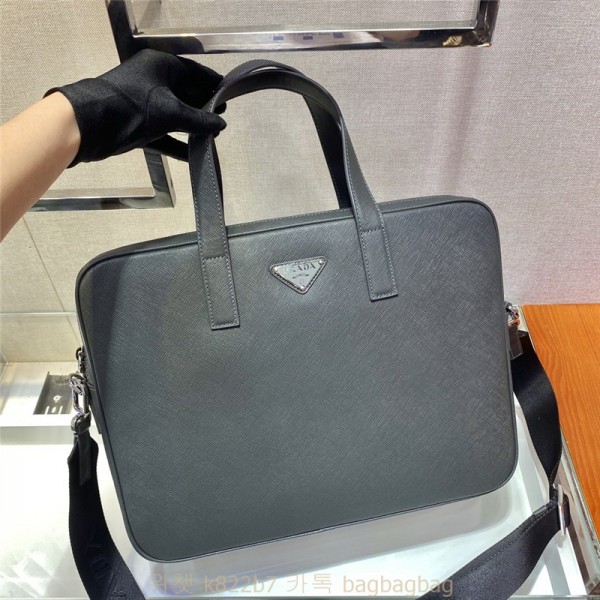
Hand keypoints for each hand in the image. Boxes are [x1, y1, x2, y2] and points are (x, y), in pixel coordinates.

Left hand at [45, 49, 225, 165]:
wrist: (89, 126)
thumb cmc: (131, 108)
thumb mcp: (170, 113)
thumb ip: (199, 120)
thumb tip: (222, 124)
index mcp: (161, 66)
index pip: (195, 72)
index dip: (213, 85)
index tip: (229, 97)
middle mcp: (154, 81)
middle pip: (186, 94)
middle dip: (203, 109)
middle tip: (221, 121)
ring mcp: (146, 104)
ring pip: (176, 116)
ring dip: (192, 129)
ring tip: (212, 139)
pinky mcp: (139, 125)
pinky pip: (164, 134)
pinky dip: (177, 144)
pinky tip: (193, 156)